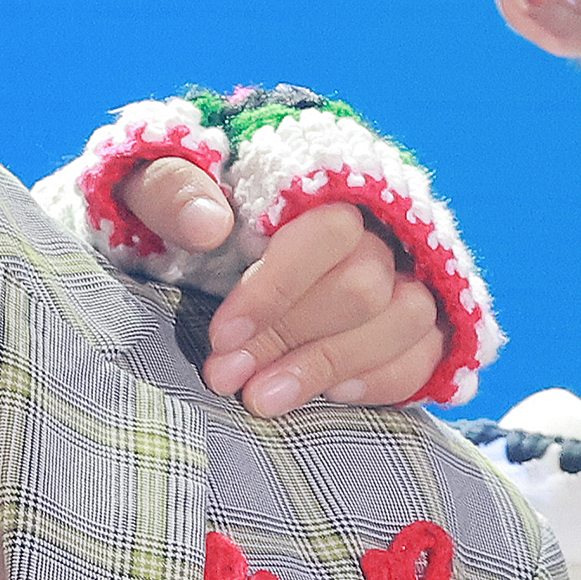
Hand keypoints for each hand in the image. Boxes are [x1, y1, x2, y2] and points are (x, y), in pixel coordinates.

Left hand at [120, 162, 447, 414]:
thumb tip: (207, 225)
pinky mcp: (413, 318)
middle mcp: (377, 221)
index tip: (221, 337)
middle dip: (290, 339)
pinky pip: (427, 352)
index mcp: (320, 179)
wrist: (201, 230)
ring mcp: (405, 269)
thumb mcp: (153, 180)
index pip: (327, 232)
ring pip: (405, 319)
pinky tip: (330, 398)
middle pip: (363, 287)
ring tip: (263, 400)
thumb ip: (171, 189)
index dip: (277, 289)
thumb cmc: (183, 204)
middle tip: (226, 378)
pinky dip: (384, 379)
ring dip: (332, 367)